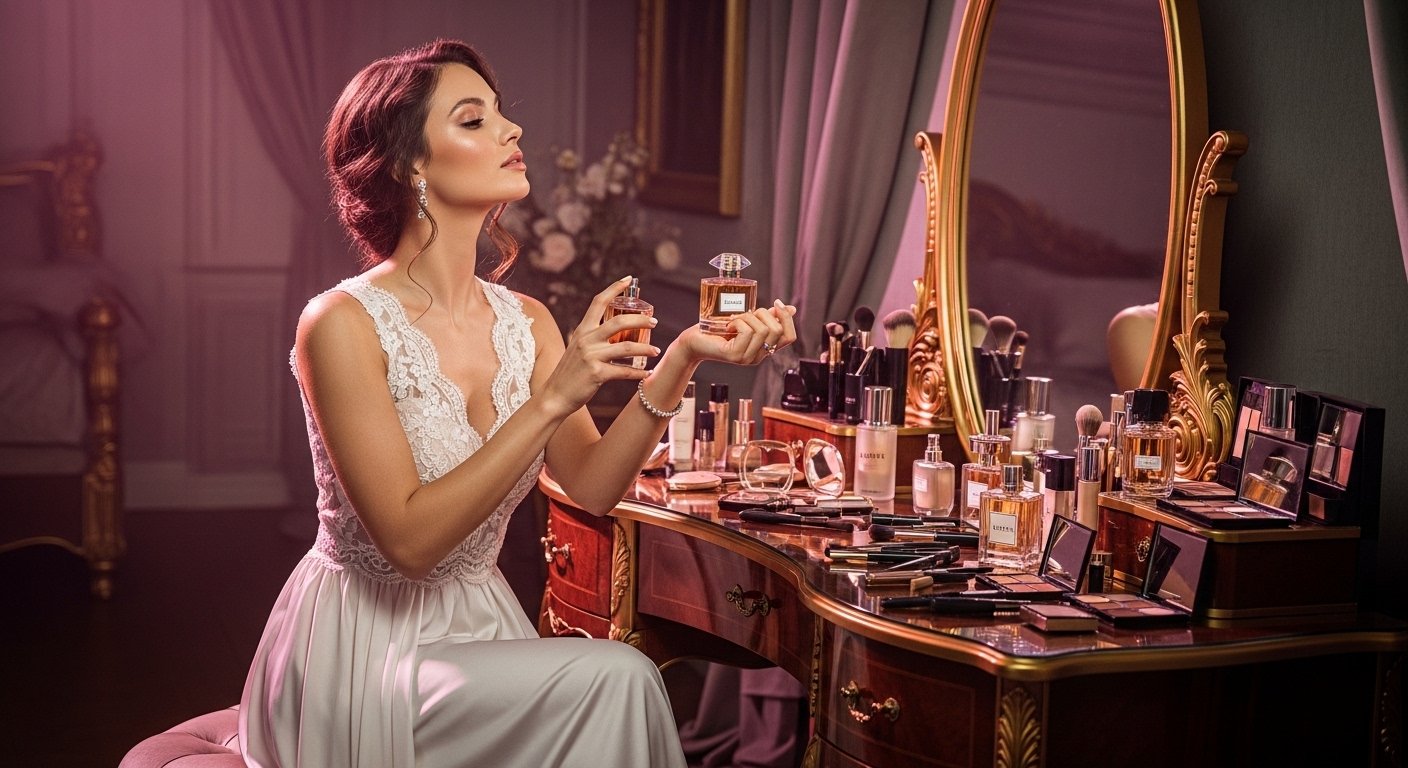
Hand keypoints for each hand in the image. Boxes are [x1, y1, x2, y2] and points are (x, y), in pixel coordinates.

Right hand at [541, 277, 659, 415]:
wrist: (555, 395)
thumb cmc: (570, 373)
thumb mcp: (578, 348)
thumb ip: (593, 338)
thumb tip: (616, 332)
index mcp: (582, 330)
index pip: (598, 301)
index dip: (614, 288)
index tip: (628, 279)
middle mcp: (586, 340)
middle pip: (619, 322)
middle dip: (640, 319)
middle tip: (654, 322)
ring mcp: (591, 357)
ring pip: (626, 347)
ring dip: (645, 348)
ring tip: (656, 351)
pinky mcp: (597, 374)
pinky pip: (624, 371)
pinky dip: (639, 373)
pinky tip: (647, 373)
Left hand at [677, 299, 797, 365]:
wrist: (694, 341)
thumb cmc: (718, 329)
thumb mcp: (746, 320)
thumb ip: (767, 317)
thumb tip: (790, 309)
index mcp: (765, 348)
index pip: (789, 337)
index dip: (786, 318)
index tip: (776, 303)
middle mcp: (759, 356)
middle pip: (777, 330)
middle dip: (763, 313)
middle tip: (746, 313)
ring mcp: (748, 358)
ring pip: (762, 330)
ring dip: (747, 317)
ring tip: (734, 320)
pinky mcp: (735, 356)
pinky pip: (747, 332)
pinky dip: (737, 322)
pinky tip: (727, 326)